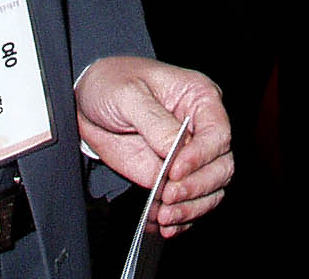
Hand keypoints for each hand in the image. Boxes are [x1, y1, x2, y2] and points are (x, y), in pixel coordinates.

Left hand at [74, 55, 231, 234]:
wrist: (87, 103)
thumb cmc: (112, 83)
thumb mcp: (128, 93)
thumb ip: (155, 121)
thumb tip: (177, 149)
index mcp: (199, 98)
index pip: (218, 133)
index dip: (201, 156)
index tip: (175, 171)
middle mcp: (200, 129)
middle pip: (221, 166)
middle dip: (197, 187)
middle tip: (169, 197)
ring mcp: (188, 157)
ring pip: (211, 190)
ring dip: (190, 208)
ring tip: (164, 216)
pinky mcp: (172, 178)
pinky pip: (189, 204)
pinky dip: (180, 219)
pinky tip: (162, 224)